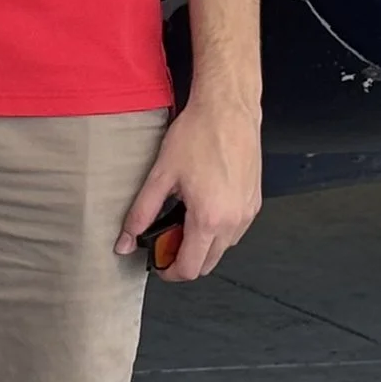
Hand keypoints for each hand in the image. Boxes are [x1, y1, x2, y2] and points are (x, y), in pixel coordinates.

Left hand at [115, 92, 261, 281]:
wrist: (228, 109)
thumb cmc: (198, 135)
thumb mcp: (160, 175)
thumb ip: (141, 213)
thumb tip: (126, 240)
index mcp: (209, 218)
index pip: (191, 268)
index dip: (170, 272)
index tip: (158, 263)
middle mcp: (234, 221)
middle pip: (208, 264)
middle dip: (185, 259)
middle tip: (166, 239)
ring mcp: (247, 212)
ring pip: (223, 248)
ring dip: (202, 244)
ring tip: (182, 217)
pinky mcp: (254, 201)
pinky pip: (235, 230)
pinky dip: (217, 229)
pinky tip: (202, 207)